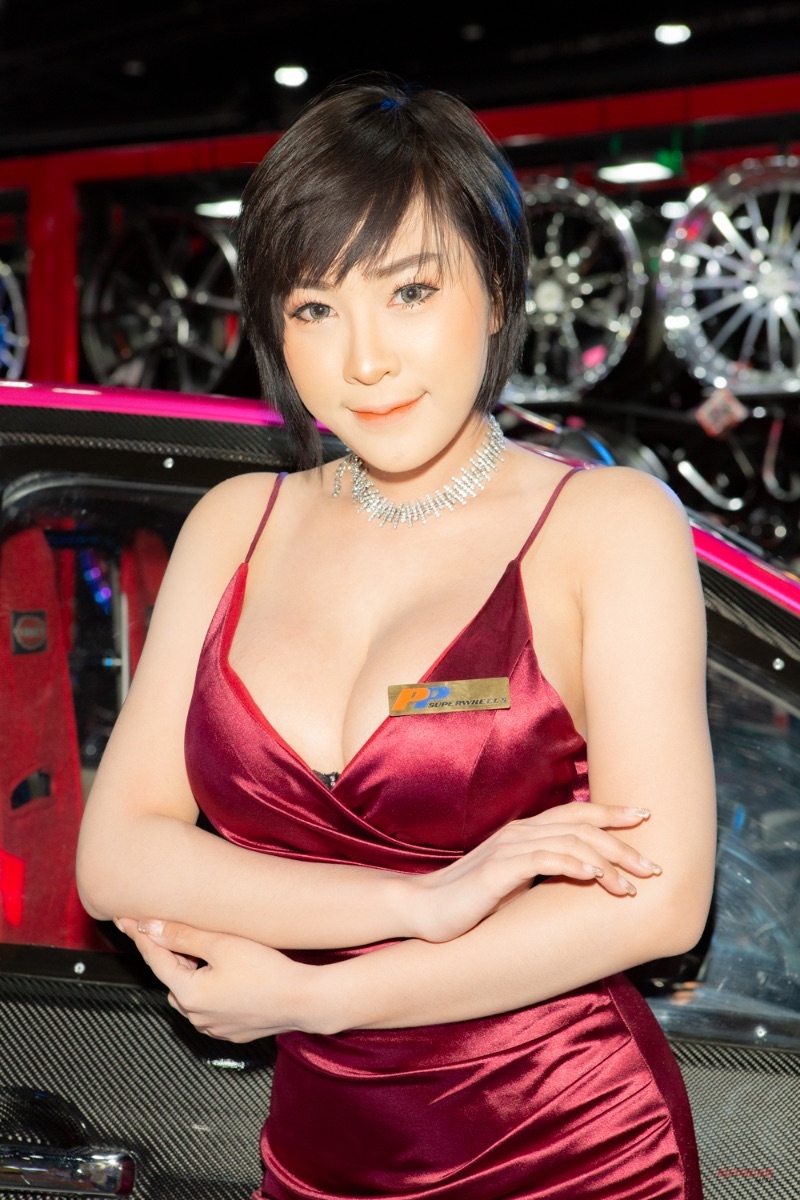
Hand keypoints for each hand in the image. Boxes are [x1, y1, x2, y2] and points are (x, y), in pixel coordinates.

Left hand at [116, 918, 316, 1041]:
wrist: (304, 1000)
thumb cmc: (268, 971)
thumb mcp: (221, 944)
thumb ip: (182, 935)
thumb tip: (150, 926)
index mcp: (188, 994)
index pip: (155, 958)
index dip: (141, 935)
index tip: (126, 919)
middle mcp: (195, 1016)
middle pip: (171, 977)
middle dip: (169, 953)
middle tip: (170, 927)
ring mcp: (212, 1027)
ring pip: (188, 993)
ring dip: (190, 972)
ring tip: (204, 949)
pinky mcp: (229, 1031)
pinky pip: (207, 1007)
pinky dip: (208, 989)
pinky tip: (225, 973)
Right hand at [410, 803, 658, 942]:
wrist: (425, 910)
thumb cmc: (473, 901)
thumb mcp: (518, 882)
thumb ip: (547, 872)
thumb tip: (588, 878)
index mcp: (527, 831)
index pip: (577, 813)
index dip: (612, 812)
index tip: (646, 817)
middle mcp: (521, 832)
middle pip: (582, 826)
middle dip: (623, 844)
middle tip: (654, 866)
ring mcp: (509, 849)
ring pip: (570, 843)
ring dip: (606, 862)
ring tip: (631, 884)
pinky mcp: (498, 871)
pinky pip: (543, 861)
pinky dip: (573, 866)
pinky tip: (595, 878)